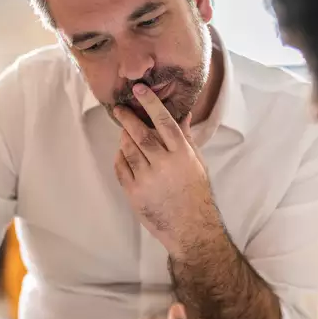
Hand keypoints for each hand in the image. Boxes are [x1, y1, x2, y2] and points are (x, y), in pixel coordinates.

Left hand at [113, 84, 220, 255]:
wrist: (191, 228)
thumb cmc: (196, 194)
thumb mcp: (197, 163)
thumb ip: (186, 138)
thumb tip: (183, 114)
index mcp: (182, 154)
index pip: (164, 121)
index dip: (150, 103)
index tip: (139, 90)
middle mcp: (164, 164)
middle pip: (140, 134)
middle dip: (128, 118)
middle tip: (120, 109)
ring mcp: (147, 179)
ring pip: (128, 150)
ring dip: (123, 138)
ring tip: (124, 132)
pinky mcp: (134, 193)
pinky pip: (121, 168)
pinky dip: (120, 157)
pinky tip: (123, 153)